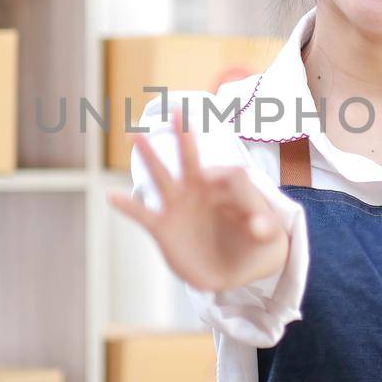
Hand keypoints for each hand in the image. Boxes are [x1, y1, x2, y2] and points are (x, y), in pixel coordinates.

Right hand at [107, 106, 289, 293]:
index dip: (245, 195)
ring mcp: (180, 207)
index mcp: (230, 188)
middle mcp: (201, 191)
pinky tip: (112, 197)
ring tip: (135, 135)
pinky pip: (143, 215)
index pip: (231, 175)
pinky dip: (129, 207)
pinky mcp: (164, 228)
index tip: (254, 223)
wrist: (235, 271)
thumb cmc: (255, 249)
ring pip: (163, 177)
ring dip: (150, 156)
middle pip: (192, 158)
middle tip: (177, 110)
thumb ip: (266, 231)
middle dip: (184, 136)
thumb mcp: (269, 243)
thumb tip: (261, 227)